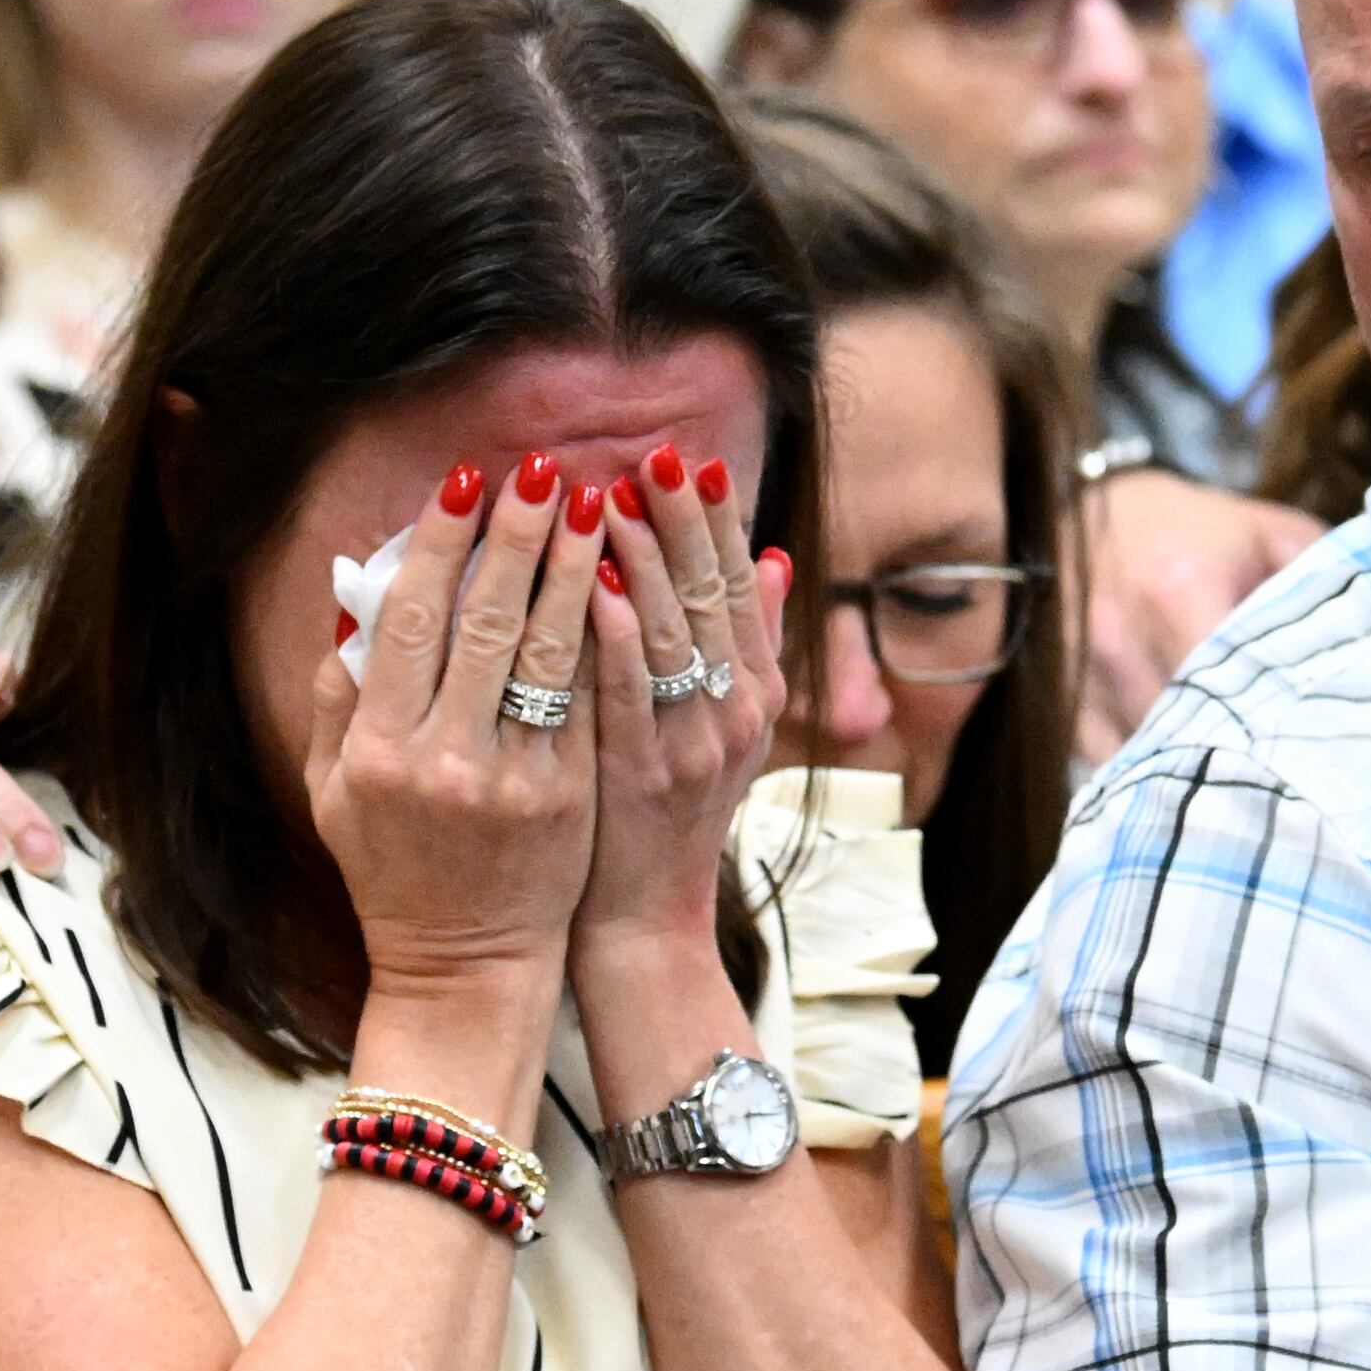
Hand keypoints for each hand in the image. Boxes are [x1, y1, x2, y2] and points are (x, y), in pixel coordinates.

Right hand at [305, 454, 603, 1001]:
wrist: (465, 964)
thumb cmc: (392, 868)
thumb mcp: (332, 789)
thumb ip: (338, 695)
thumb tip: (355, 593)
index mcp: (374, 749)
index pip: (410, 620)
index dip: (439, 543)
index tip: (467, 482)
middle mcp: (442, 760)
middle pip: (487, 621)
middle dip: (520, 534)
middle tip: (547, 469)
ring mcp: (513, 781)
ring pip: (552, 651)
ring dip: (578, 568)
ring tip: (599, 504)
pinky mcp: (570, 798)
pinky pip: (590, 698)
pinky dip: (608, 635)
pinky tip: (625, 582)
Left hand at [574, 444, 791, 976]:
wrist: (645, 918)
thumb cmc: (665, 811)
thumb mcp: (725, 724)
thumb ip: (750, 643)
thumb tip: (775, 556)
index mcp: (755, 692)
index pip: (742, 586)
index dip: (720, 522)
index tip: (695, 460)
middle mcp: (735, 712)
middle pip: (713, 597)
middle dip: (684, 521)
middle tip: (656, 453)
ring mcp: (691, 745)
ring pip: (673, 634)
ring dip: (643, 560)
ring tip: (612, 495)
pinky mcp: (641, 776)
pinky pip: (629, 692)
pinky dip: (616, 635)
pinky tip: (594, 584)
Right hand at [1076, 468, 1323, 760]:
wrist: (1101, 505)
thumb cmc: (1203, 529)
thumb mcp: (1275, 535)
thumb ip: (1328, 579)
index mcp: (1181, 585)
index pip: (1230, 684)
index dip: (1275, 728)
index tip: (1318, 756)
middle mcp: (1120, 631)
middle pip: (1185, 730)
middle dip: (1236, 761)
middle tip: (1288, 788)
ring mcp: (1079, 668)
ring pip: (1142, 754)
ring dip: (1189, 772)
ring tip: (1241, 785)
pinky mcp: (1060, 694)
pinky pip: (1105, 760)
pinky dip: (1144, 773)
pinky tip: (1182, 776)